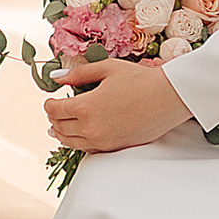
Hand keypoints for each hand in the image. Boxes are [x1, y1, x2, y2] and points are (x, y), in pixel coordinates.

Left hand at [43, 55, 190, 154]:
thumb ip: (79, 73)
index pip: (54, 110)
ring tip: (61, 125)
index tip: (51, 98)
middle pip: (59, 127)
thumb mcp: (107, 69)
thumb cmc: (140, 79)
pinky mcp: (114, 148)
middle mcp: (90, 128)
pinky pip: (87, 149)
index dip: (49, 103)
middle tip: (55, 110)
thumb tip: (56, 77)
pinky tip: (81, 133)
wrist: (169, 98)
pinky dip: (79, 141)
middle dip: (53, 117)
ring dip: (62, 132)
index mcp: (85, 107)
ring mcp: (102, 141)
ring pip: (70, 142)